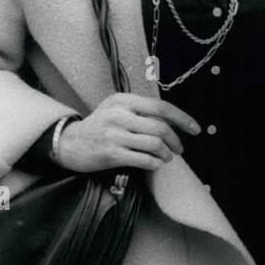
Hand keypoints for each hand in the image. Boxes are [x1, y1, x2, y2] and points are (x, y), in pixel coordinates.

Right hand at [56, 93, 198, 172]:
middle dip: (176, 141)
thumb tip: (174, 121)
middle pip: (160, 127)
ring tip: (166, 158)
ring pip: (154, 144)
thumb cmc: (100, 126)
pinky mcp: (111, 154)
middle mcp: (119, 114)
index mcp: (124, 100)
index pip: (161, 107)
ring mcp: (114, 134)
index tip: (195, 129)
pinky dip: (155, 164)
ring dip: (166, 154)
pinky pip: (143, 159)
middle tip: (179, 149)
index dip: (182, 119)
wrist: (69, 143)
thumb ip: (141, 111)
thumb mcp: (117, 109)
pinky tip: (155, 164)